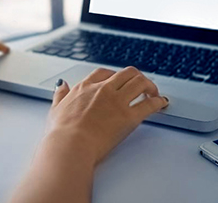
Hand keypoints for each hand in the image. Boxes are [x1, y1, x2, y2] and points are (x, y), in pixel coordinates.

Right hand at [47, 66, 167, 165]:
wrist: (70, 145)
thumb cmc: (62, 131)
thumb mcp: (56, 108)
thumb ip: (60, 94)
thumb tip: (62, 85)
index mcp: (86, 86)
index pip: (105, 72)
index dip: (115, 75)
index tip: (119, 81)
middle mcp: (103, 89)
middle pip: (127, 73)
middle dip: (137, 76)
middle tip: (141, 85)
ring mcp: (117, 102)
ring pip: (140, 82)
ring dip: (150, 86)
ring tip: (154, 93)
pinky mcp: (129, 117)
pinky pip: (149, 104)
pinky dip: (158, 102)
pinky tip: (161, 103)